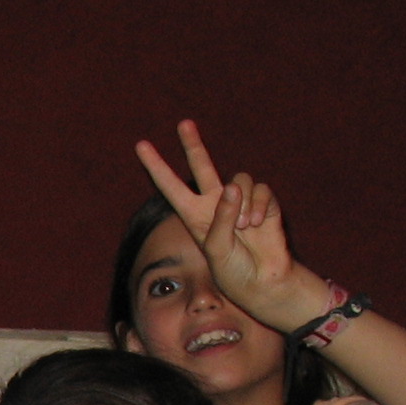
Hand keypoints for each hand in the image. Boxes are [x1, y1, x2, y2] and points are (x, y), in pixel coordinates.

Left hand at [135, 118, 326, 331]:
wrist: (264, 280)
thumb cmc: (233, 270)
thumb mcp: (216, 249)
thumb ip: (220, 218)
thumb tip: (231, 186)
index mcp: (194, 214)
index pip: (170, 186)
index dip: (156, 166)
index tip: (141, 145)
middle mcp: (215, 203)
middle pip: (201, 165)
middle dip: (192, 144)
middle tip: (183, 123)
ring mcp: (240, 201)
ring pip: (237, 179)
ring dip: (241, 202)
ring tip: (243, 227)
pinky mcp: (264, 202)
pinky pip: (260, 190)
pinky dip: (259, 206)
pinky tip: (257, 224)